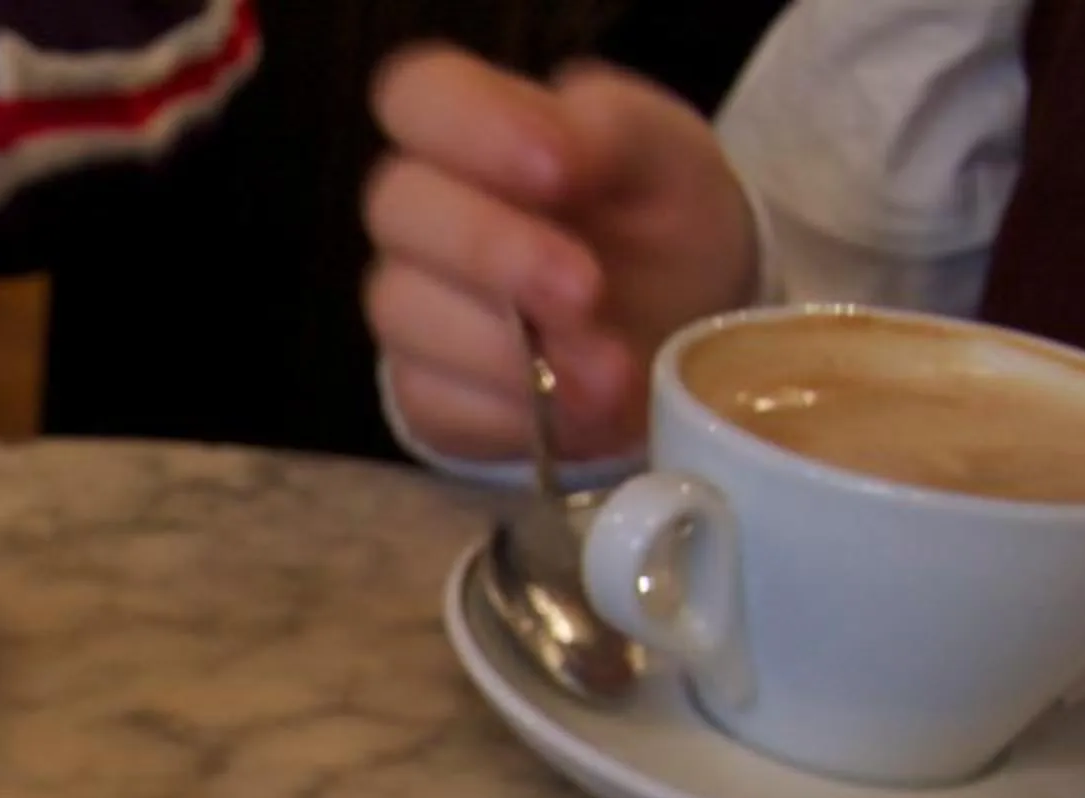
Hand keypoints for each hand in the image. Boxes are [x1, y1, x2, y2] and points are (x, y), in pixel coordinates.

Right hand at [362, 44, 755, 460]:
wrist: (683, 328)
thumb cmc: (661, 218)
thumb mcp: (665, 153)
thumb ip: (608, 129)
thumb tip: (555, 153)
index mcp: (474, 126)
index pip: (418, 97)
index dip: (471, 131)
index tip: (557, 172)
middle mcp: (424, 214)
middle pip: (401, 209)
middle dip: (496, 253)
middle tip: (587, 290)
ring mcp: (415, 307)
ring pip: (407, 313)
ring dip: (512, 350)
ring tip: (610, 371)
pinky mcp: (426, 394)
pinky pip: (436, 403)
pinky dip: (514, 414)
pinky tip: (578, 409)